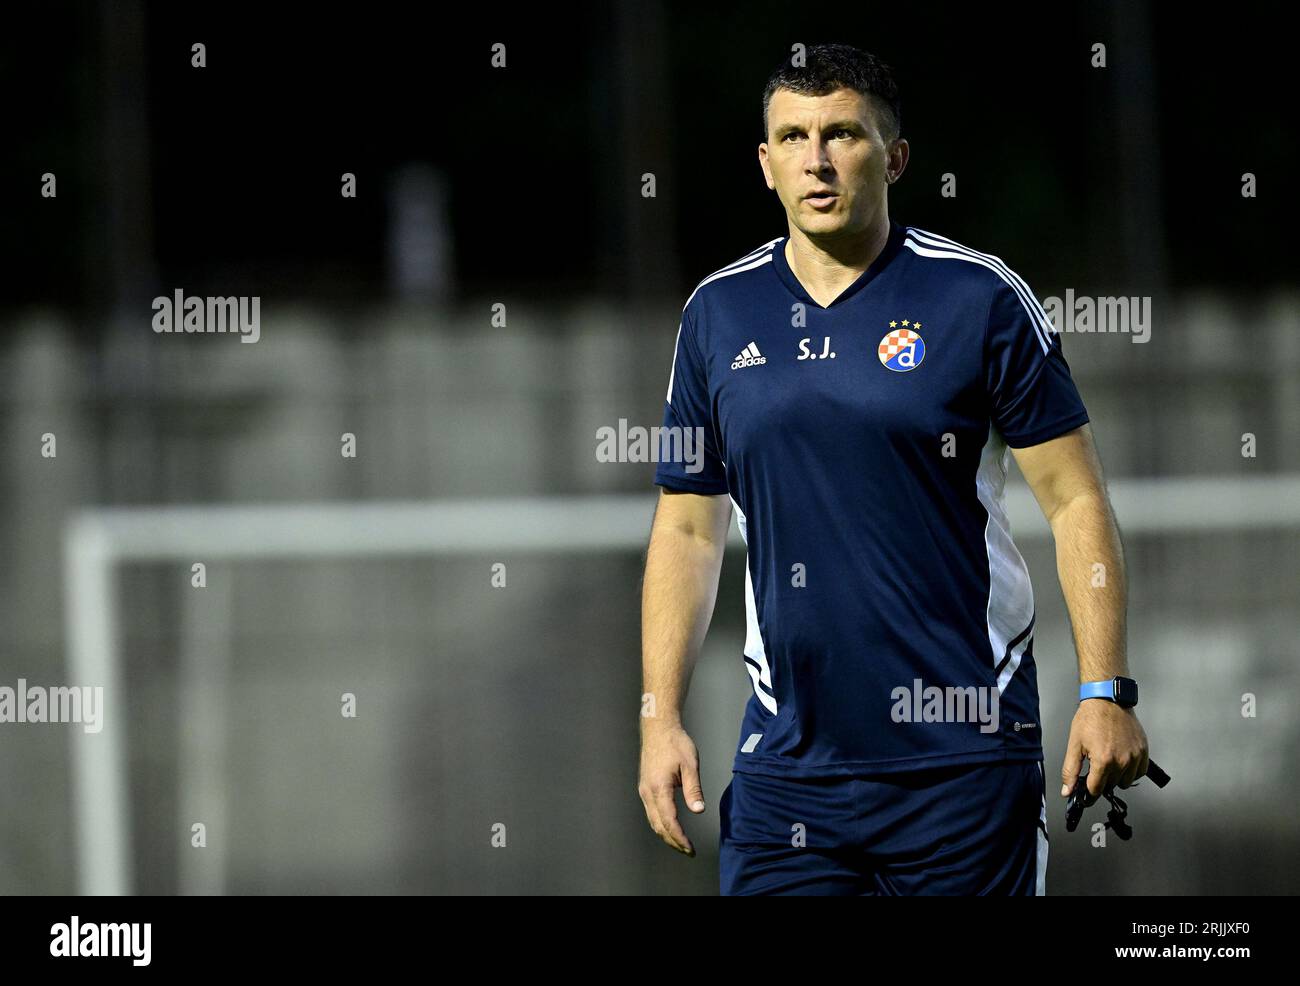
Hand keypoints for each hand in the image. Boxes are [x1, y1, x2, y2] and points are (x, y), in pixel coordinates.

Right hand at [638, 721, 705, 855]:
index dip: (679, 837)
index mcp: (659, 787)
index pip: (669, 821)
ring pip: (653, 821)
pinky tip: (671, 827)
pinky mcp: (645, 787)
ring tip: (681, 844)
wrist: (658, 728)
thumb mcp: (690, 765)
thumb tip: (699, 811)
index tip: (690, 848)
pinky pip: (651, 812)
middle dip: (673, 841)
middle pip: (658, 826)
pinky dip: (661, 824)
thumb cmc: (676, 743)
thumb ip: (693, 790)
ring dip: (666, 835)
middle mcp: (647, 792)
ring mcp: (644, 790)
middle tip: (688, 851)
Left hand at [1060, 700, 1148, 798]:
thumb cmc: (1090, 718)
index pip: (1095, 790)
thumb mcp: (1074, 745)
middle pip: (1111, 786)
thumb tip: (1068, 791)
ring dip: (1117, 777)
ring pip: (1126, 782)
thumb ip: (1070, 771)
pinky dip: (1131, 771)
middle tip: (1095, 767)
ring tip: (1108, 761)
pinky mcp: (1143, 751)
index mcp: (1103, 760)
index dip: (1088, 793)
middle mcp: (1122, 761)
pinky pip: (1140, 772)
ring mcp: (1135, 756)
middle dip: (1101, 781)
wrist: (1107, 700)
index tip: (1085, 793)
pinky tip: (1121, 761)